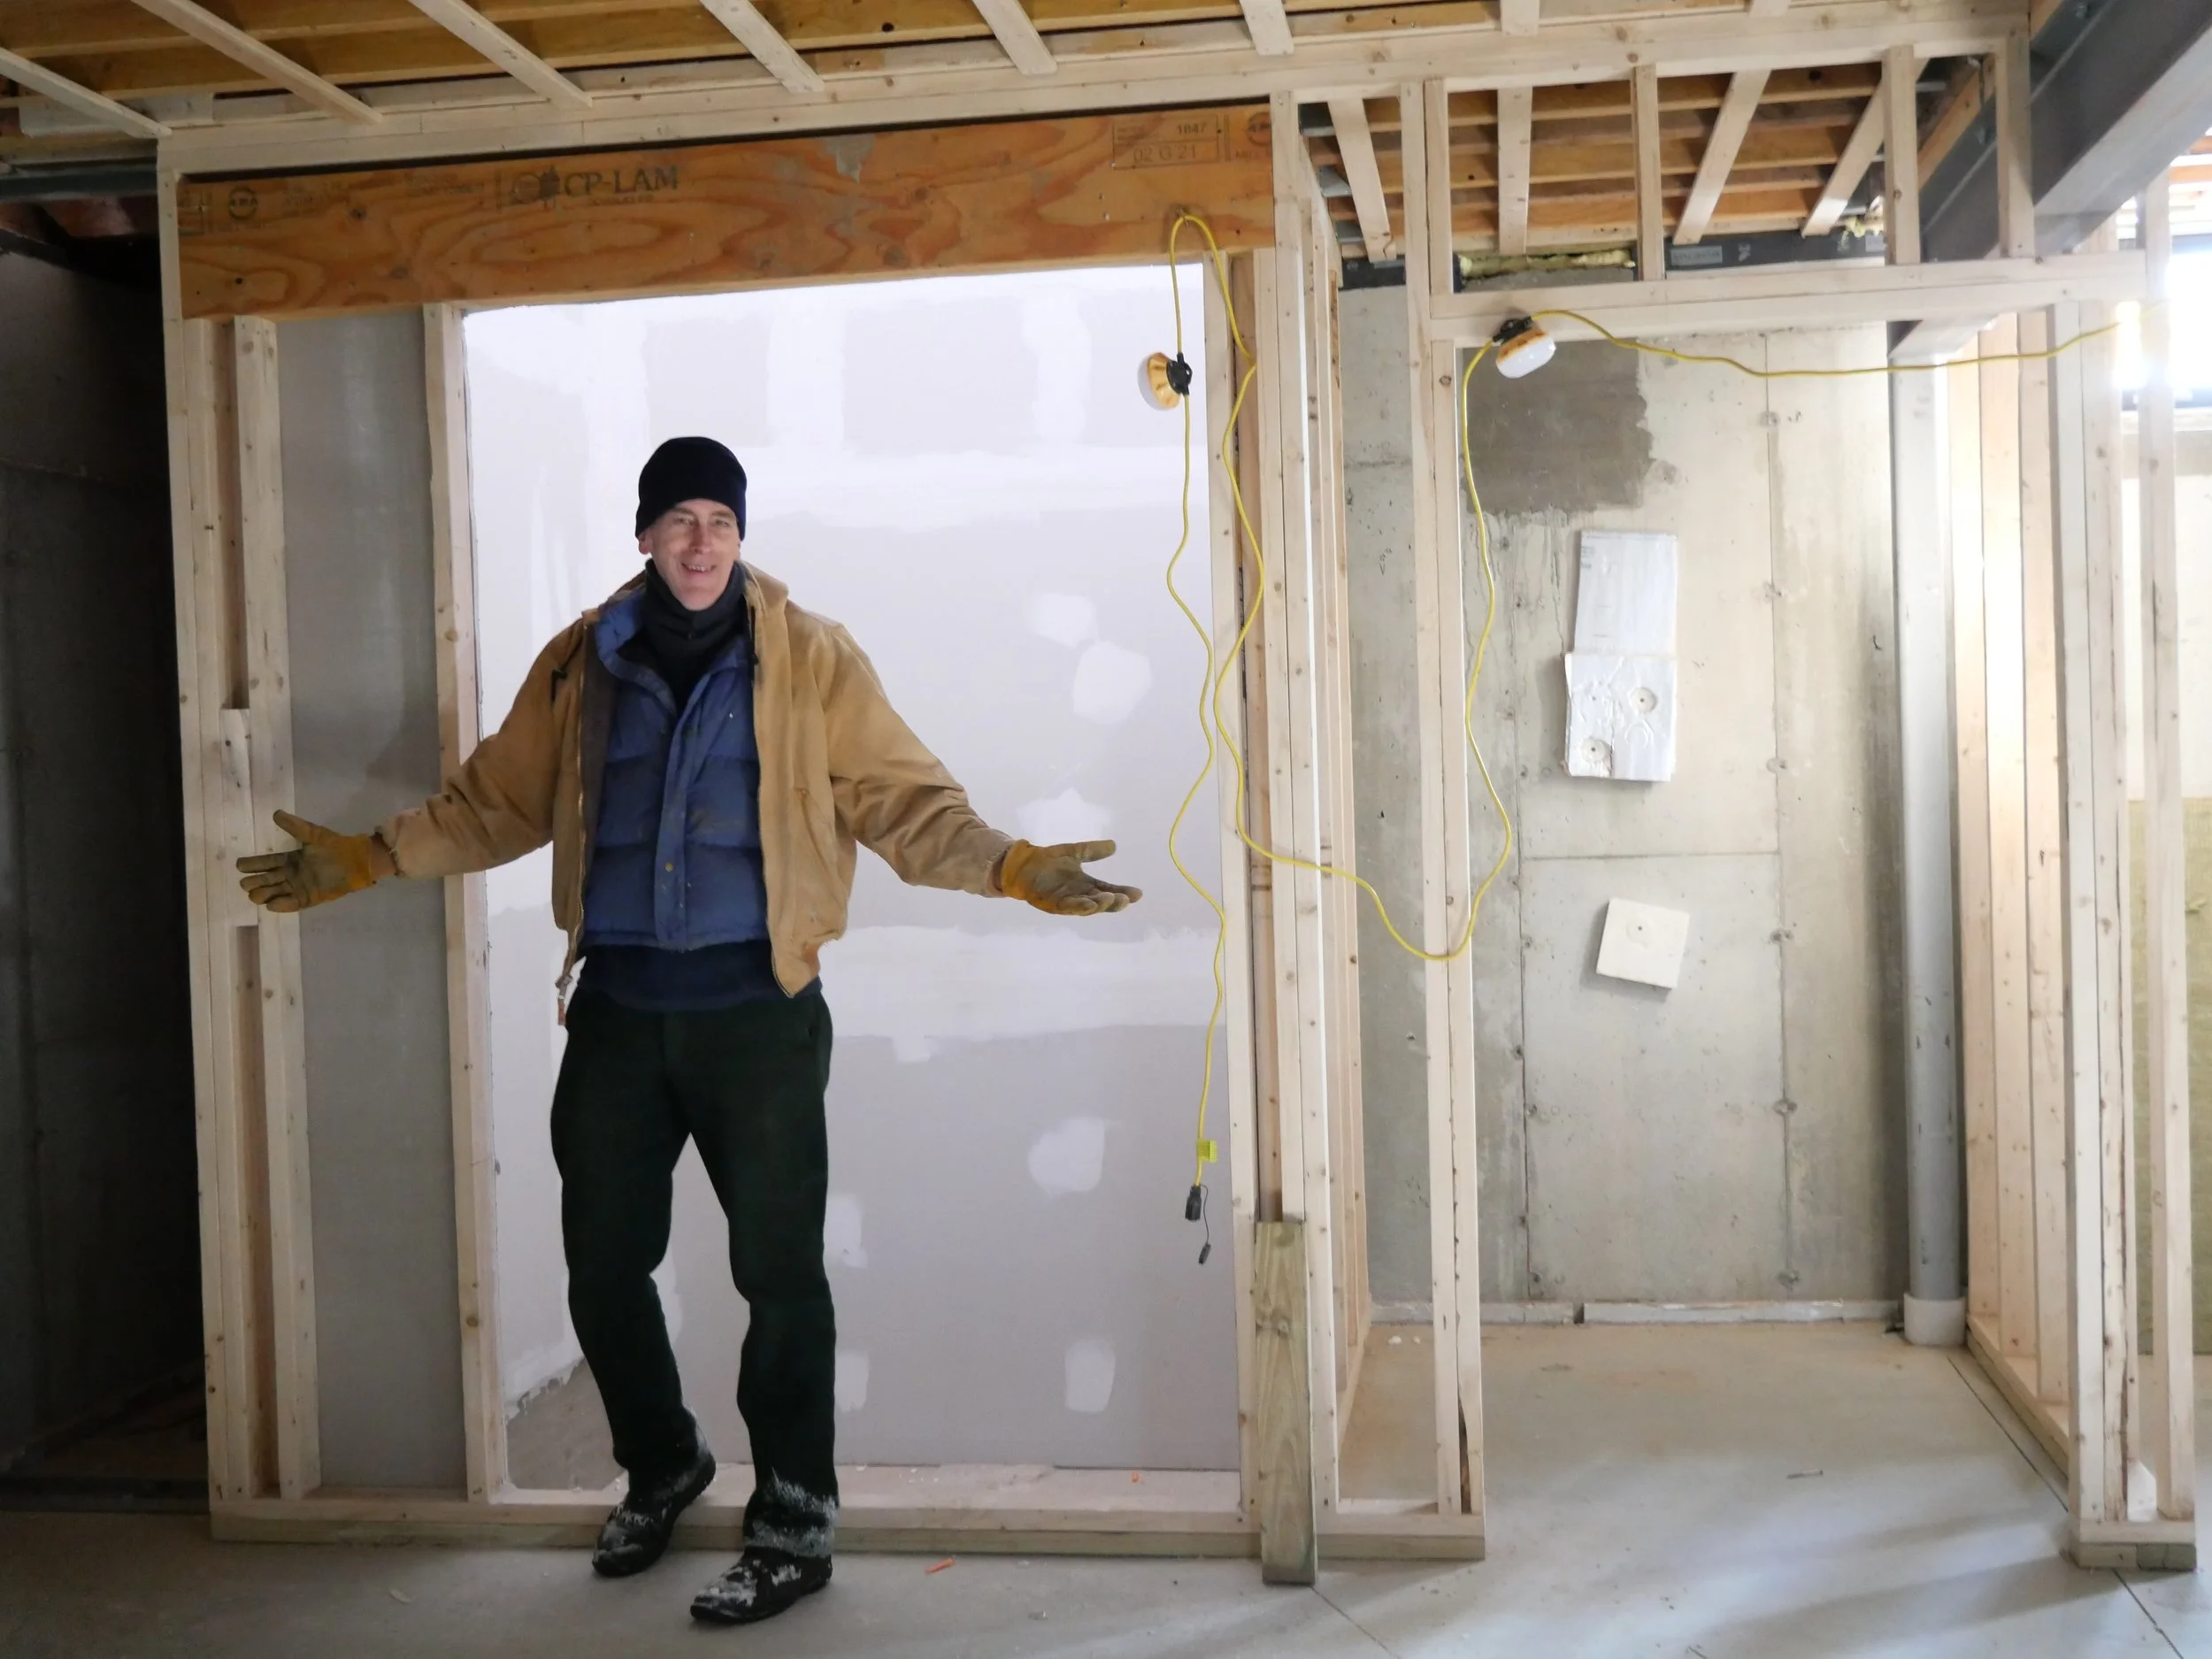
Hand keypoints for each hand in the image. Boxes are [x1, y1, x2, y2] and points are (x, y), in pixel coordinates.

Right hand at [236, 810, 395, 912]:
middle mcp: (291, 875)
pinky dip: (281, 905)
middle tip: (245, 883)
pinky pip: (292, 903)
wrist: (357, 860)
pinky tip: (271, 904)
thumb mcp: (313, 834)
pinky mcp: (309, 898)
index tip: (239, 865)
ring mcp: (299, 887)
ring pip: (274, 893)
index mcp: (290, 860)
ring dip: (263, 894)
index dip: (252, 865)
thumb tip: (275, 814)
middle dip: (254, 882)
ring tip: (255, 894)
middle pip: (266, 880)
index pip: (266, 863)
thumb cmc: (335, 846)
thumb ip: (295, 826)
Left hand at [994, 839, 1141, 916]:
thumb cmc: (1046, 860)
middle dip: (1114, 902)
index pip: (1108, 890)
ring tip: (1112, 899)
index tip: (1138, 894)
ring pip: (1087, 908)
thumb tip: (1114, 845)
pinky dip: (1080, 907)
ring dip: (1100, 905)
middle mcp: (1078, 896)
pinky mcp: (1052, 904)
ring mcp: (1066, 901)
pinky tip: (1090, 905)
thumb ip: (1092, 850)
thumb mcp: (1074, 852)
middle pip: (1101, 902)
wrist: (1021, 864)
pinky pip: (1069, 907)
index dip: (1123, 893)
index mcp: (1085, 885)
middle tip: (1127, 899)